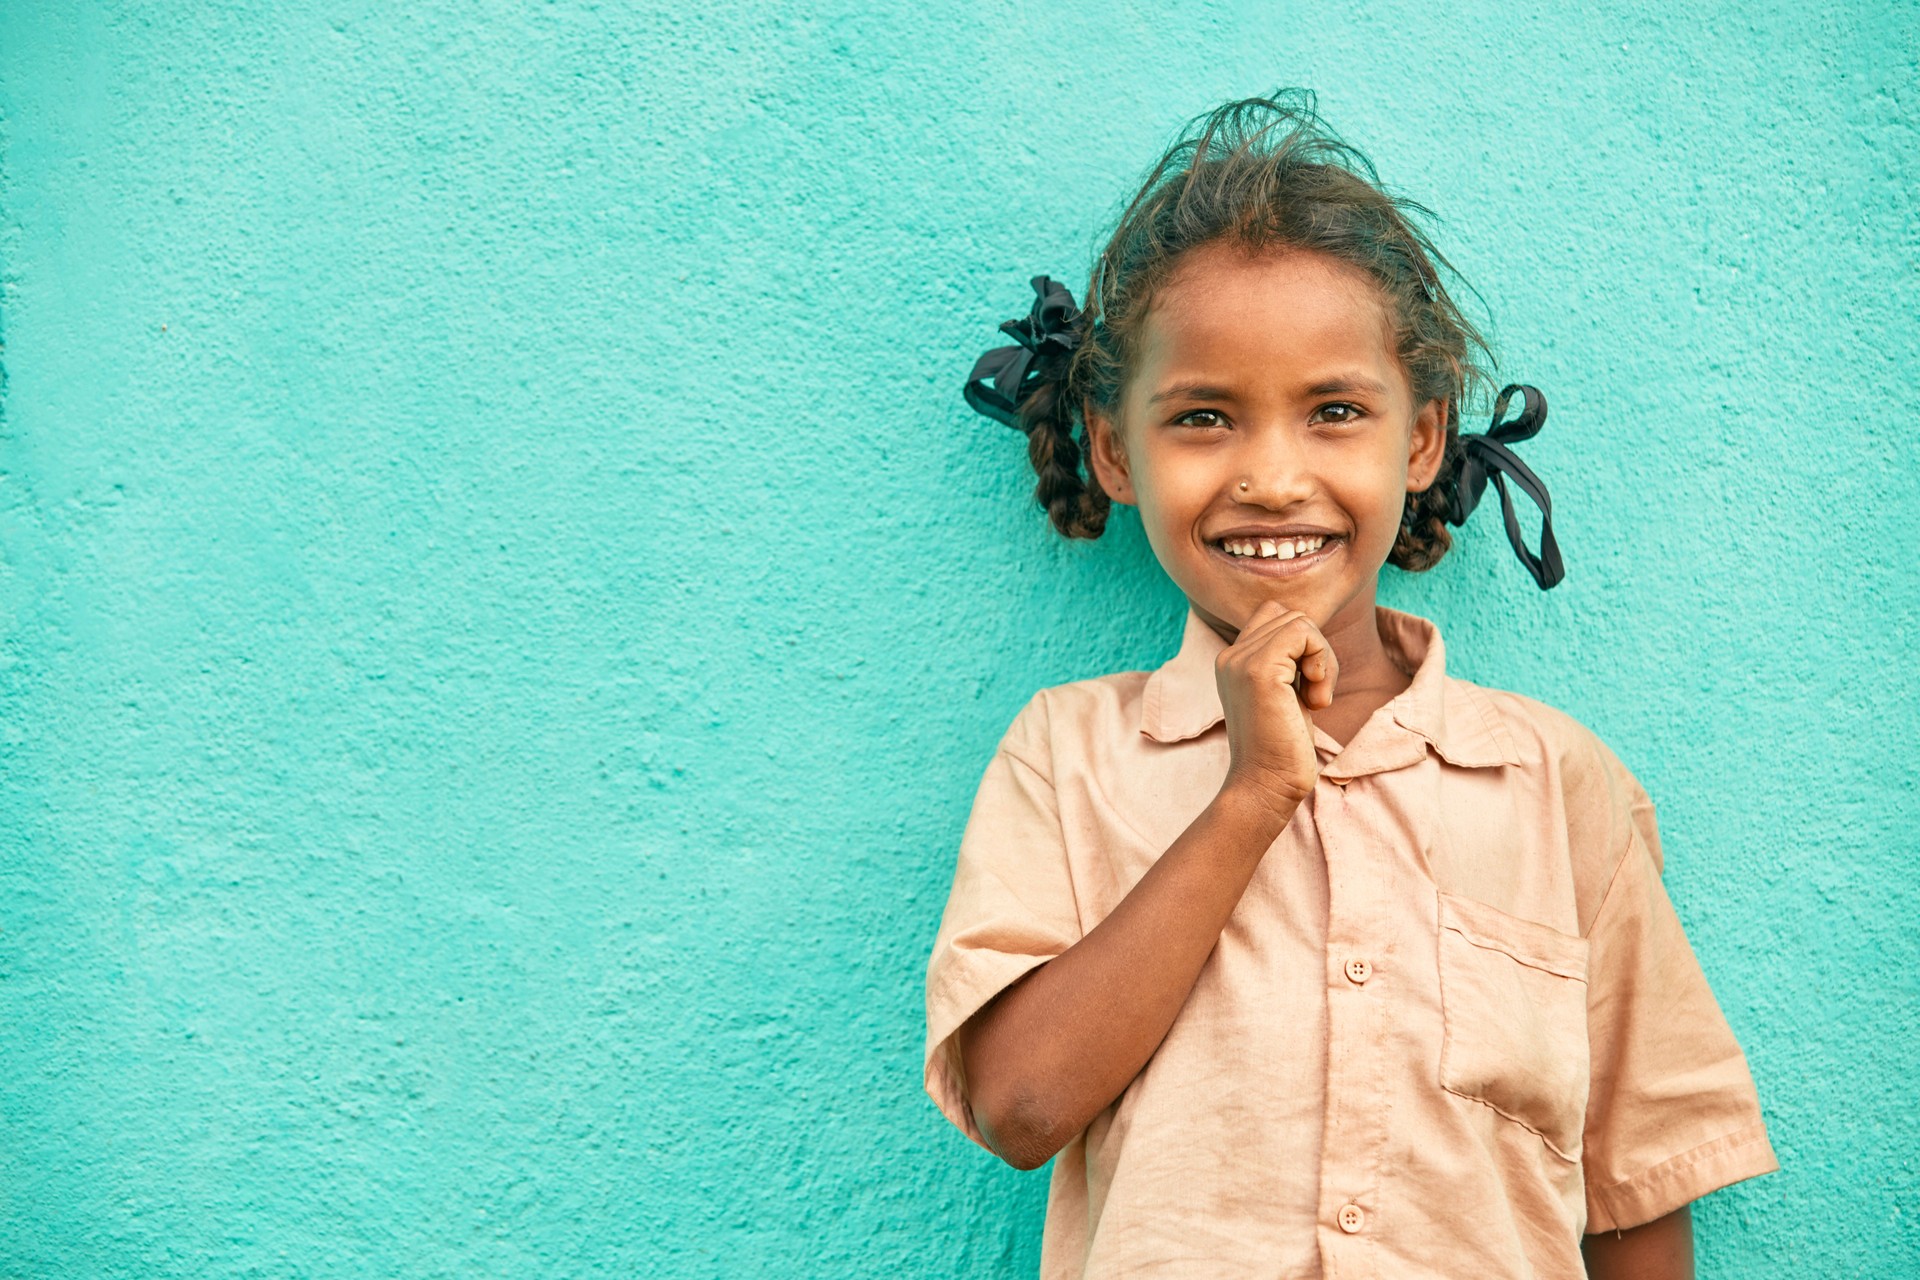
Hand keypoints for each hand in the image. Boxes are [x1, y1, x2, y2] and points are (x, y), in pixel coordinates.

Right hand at [1214, 600, 1336, 823]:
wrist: (1266, 786)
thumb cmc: (1282, 748)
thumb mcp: (1285, 695)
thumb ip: (1289, 662)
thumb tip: (1312, 633)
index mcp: (1232, 662)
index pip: (1274, 617)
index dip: (1303, 642)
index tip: (1307, 684)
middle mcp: (1230, 656)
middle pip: (1290, 616)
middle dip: (1317, 651)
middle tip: (1317, 694)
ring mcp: (1241, 661)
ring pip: (1300, 622)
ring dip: (1323, 658)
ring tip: (1317, 699)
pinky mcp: (1260, 670)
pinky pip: (1303, 632)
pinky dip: (1323, 661)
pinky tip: (1318, 699)